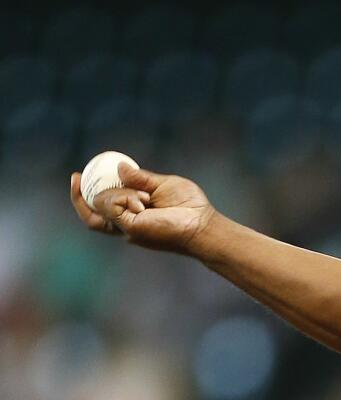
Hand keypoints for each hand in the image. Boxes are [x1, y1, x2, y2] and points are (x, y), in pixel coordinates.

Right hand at [69, 162, 216, 253]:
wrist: (202, 222)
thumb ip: (140, 178)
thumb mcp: (162, 185)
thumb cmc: (189, 206)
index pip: (102, 207)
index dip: (85, 194)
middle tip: (75, 177)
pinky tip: (140, 200)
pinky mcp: (131, 229)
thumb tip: (120, 167)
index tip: (78, 175)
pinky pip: (111, 210)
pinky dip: (121, 199)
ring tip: (145, 197)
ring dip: (117, 195)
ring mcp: (127, 227)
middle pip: (91, 214)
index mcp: (133, 214)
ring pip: (101, 207)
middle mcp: (127, 223)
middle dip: (78, 196)